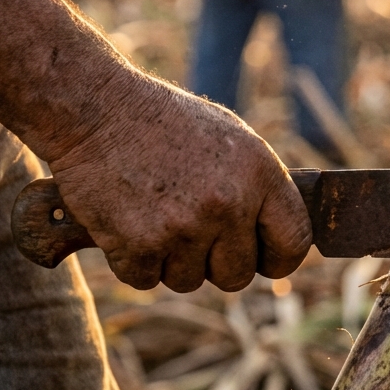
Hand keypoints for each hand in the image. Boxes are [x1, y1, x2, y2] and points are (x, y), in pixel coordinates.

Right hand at [46, 72, 310, 291]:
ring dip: (171, 260)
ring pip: (189, 281)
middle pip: (238, 276)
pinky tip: (127, 221)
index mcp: (260, 174)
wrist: (96, 109)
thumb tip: (275, 235)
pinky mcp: (141, 245)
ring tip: (155, 214)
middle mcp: (228, 204)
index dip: (278, 259)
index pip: (294, 242)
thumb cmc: (165, 122)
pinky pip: (147, 279)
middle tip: (190, 231)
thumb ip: (258, 188)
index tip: (263, 260)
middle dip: (215, 263)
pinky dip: (133, 260)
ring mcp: (185, 227)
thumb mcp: (231, 139)